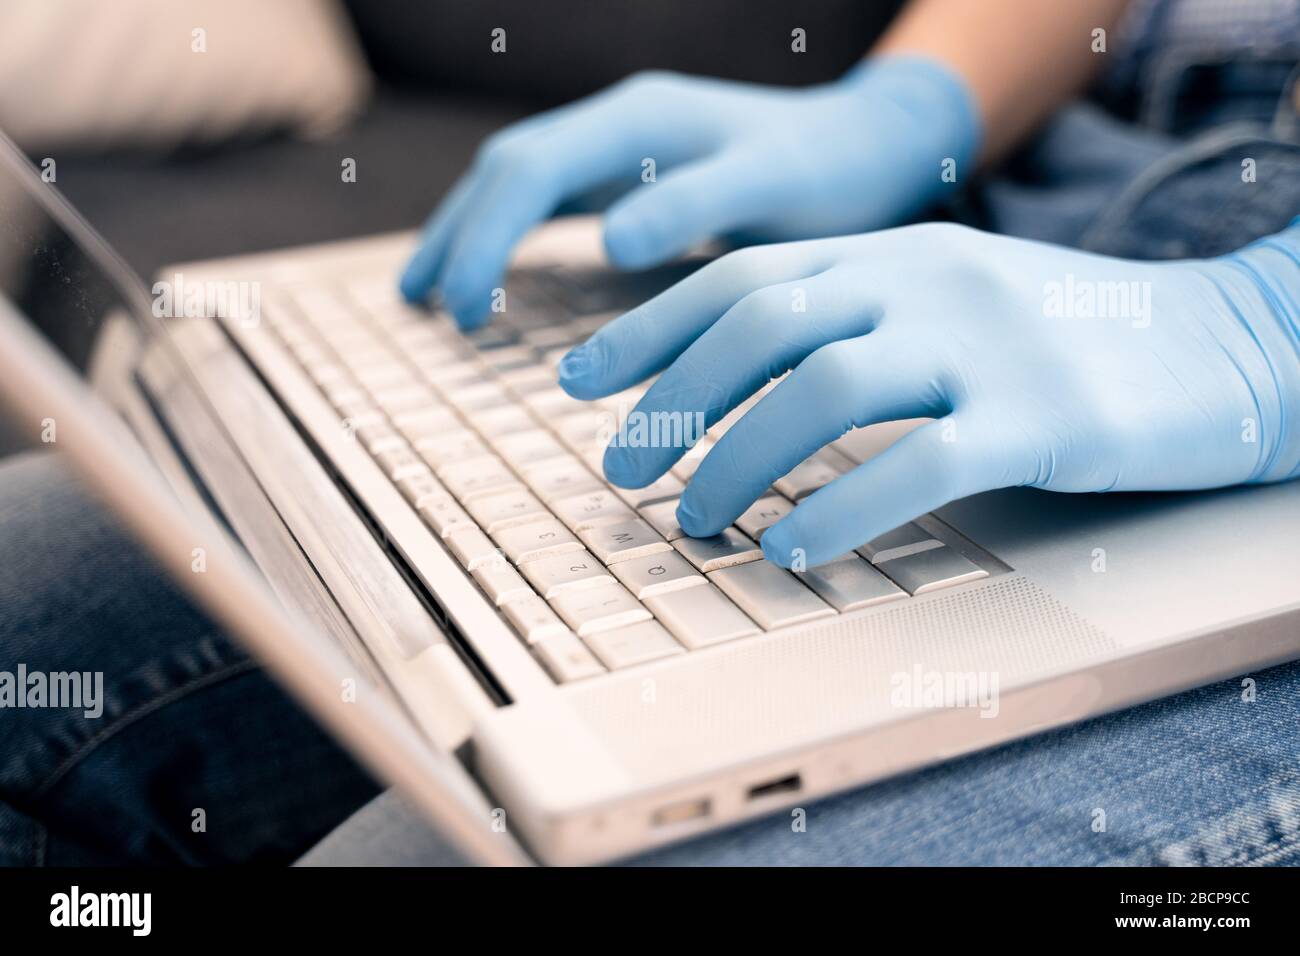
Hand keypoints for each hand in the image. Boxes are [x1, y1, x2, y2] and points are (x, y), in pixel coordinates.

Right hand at [399, 57, 978, 327]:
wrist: (874, 143)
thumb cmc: (832, 171)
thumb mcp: (775, 184)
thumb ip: (698, 203)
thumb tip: (612, 240)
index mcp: (642, 120)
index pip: (530, 171)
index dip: (486, 237)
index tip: (464, 309)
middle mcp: (620, 122)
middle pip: (508, 168)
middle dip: (460, 234)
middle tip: (428, 309)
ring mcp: (623, 145)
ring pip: (518, 179)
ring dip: (468, 230)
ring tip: (424, 290)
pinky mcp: (634, 172)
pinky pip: (548, 197)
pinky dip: (506, 234)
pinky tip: (491, 272)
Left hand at [557, 222, 1299, 567]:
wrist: (1218, 345)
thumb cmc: (1062, 337)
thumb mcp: (947, 297)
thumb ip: (855, 318)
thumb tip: (739, 382)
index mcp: (894, 252)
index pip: (743, 278)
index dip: (649, 328)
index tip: (581, 382)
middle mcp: (926, 282)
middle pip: (763, 327)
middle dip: (672, 401)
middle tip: (621, 470)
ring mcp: (985, 345)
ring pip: (826, 391)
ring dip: (738, 460)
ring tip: (695, 521)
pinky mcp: (1041, 419)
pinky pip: (918, 463)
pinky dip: (840, 509)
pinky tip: (789, 550)